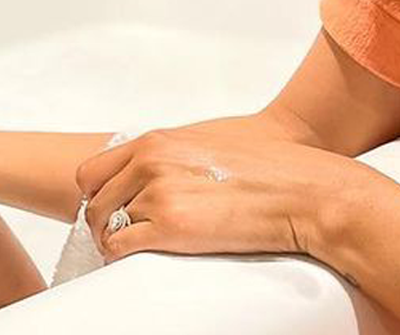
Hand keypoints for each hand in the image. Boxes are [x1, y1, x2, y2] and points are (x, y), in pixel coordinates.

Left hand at [76, 123, 379, 261]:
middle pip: (94, 201)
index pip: (92, 171)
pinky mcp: (171, 227)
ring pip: (105, 226)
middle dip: (104, 222)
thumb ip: (169, 155)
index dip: (97, 195)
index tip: (112, 209)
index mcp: (155, 142)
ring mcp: (158, 193)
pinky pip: (119, 246)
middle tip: (121, 236)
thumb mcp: (206, 144)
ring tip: (136, 248)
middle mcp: (149, 163)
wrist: (308, 192)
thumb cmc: (269, 169)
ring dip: (114, 240)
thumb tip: (148, 175)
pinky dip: (121, 256)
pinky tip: (140, 258)